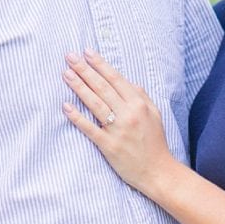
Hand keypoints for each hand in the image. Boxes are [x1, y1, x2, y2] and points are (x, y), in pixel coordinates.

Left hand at [62, 52, 177, 195]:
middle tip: (70, 57)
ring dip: (79, 87)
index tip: (87, 52)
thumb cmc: (155, 143)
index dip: (100, 65)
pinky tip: (66, 106)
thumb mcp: (155, 115)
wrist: (158, 171)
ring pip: (95, 103)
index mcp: (139, 104)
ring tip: (66, 74)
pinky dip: (77, 117)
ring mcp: (118, 129)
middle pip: (102, 87)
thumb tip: (130, 82)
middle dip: (85, 70)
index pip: (116, 79)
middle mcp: (128, 113)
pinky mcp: (108, 145)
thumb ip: (142, 97)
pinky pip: (90, 128)